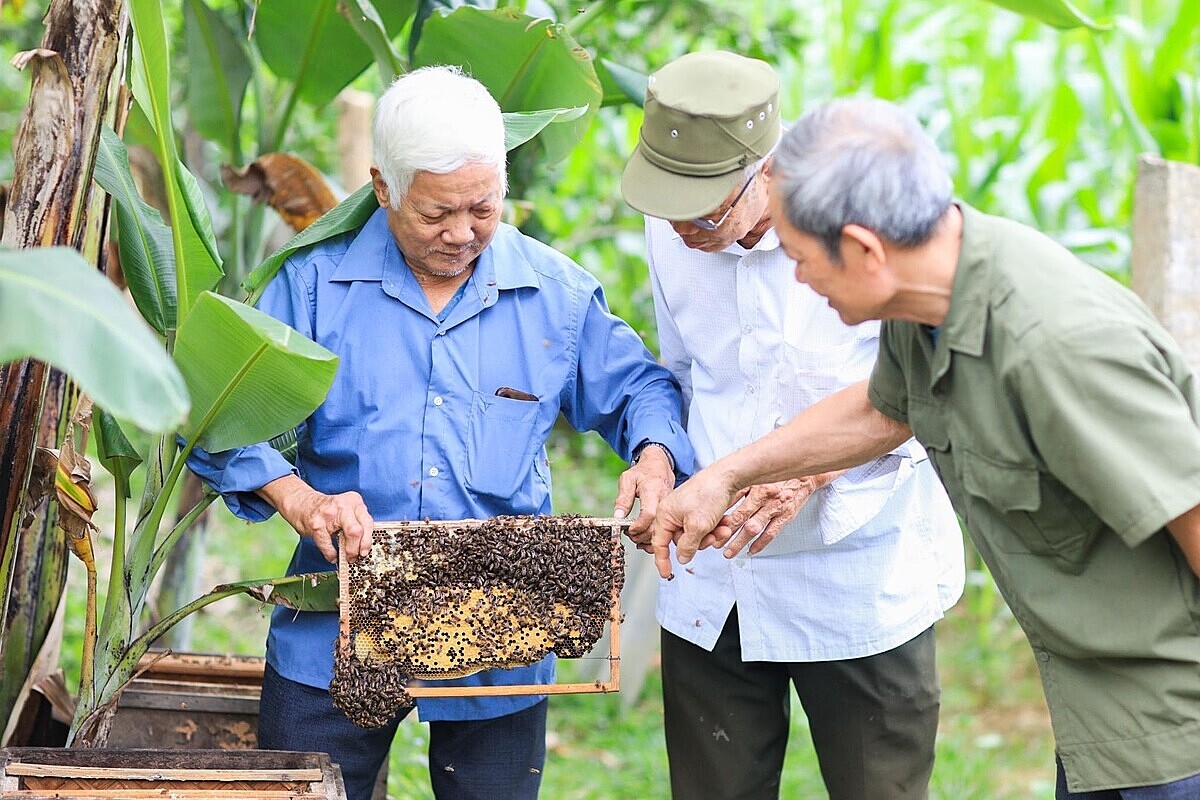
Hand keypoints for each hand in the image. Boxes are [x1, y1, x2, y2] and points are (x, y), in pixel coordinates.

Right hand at [259, 474, 374, 562]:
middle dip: (358, 548)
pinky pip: (327, 544)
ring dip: (347, 552)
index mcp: (354, 501)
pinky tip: (332, 556)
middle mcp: (344, 504)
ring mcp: (329, 513)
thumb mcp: (346, 511)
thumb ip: (357, 523)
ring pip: (348, 536)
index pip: (368, 522)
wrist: (301, 503)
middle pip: (359, 530)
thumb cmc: (326, 510)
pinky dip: (331, 554)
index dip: (368, 541)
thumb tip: (364, 546)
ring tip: (345, 557)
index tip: (365, 551)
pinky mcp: (316, 523)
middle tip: (355, 556)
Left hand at [613, 445, 674, 552]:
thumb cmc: (643, 472)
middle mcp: (664, 500)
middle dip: (642, 535)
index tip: (629, 530)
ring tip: (636, 536)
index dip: (638, 526)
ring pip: (663, 530)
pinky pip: (666, 528)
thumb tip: (618, 517)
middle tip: (630, 534)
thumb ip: (623, 499)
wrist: (659, 465)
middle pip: (657, 525)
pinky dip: (655, 538)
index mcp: (652, 490)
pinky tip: (645, 538)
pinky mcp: (671, 512)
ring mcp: (670, 507)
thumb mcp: (627, 479)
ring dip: (648, 539)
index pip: (648, 513)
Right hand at [648, 467, 740, 578]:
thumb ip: (687, 545)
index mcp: (664, 514)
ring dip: (710, 534)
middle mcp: (672, 512)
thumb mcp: (697, 526)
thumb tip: (682, 558)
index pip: (659, 543)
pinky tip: (724, 522)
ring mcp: (685, 510)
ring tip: (723, 528)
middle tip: (713, 538)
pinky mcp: (698, 508)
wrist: (727, 476)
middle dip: (700, 542)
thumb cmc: (708, 493)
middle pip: (681, 541)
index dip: (662, 560)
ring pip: (695, 534)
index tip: (666, 573)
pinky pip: (703, 525)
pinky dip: (714, 527)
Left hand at [713, 477, 826, 558]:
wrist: (803, 476)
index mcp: (757, 489)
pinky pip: (771, 533)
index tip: (713, 532)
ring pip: (756, 529)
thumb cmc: (776, 476)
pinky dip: (760, 544)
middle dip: (729, 535)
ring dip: (741, 542)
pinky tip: (751, 550)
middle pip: (744, 521)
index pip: (737, 509)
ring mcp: (776, 509)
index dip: (724, 523)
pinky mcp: (786, 516)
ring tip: (730, 552)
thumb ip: (739, 491)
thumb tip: (721, 503)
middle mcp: (766, 499)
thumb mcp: (756, 479)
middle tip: (718, 545)